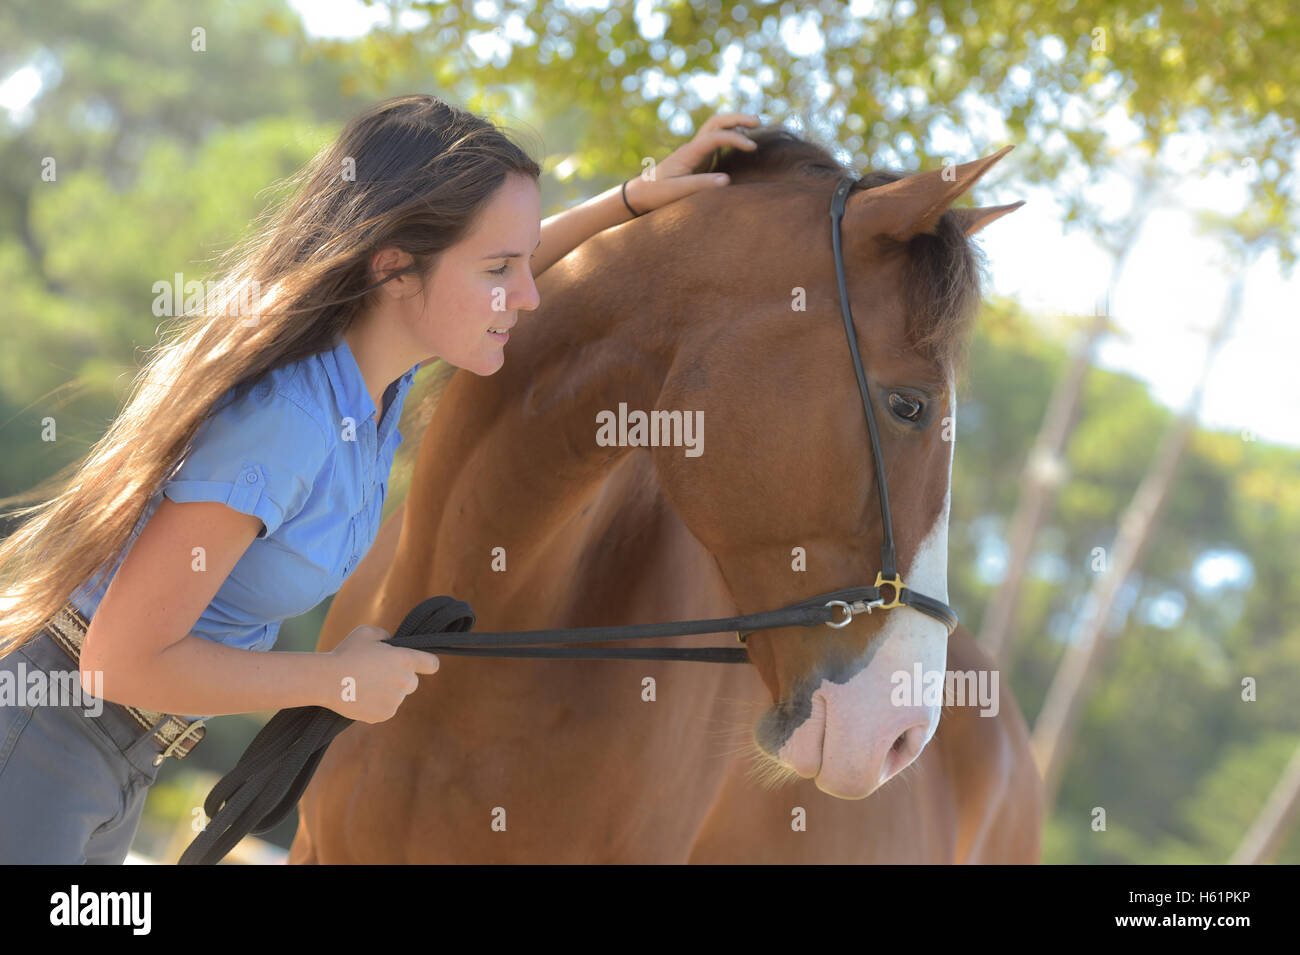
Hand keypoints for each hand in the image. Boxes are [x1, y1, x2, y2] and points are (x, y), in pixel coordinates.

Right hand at [324, 624, 439, 722]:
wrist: (327, 680)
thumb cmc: (346, 652)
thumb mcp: (367, 632)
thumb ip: (386, 635)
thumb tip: (391, 644)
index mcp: (405, 660)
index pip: (431, 664)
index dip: (427, 663)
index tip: (424, 665)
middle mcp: (405, 681)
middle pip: (412, 682)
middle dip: (400, 678)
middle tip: (378, 674)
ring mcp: (395, 700)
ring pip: (397, 696)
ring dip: (387, 691)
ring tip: (364, 684)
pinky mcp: (384, 714)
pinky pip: (386, 709)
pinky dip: (377, 705)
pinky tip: (361, 696)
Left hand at [623, 111, 759, 215]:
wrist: (639, 194)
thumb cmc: (656, 193)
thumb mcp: (676, 192)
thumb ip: (700, 185)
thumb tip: (726, 180)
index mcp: (688, 152)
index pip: (716, 136)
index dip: (736, 138)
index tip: (752, 148)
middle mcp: (693, 147)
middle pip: (717, 121)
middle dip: (738, 118)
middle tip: (758, 122)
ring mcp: (696, 151)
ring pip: (717, 128)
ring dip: (735, 124)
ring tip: (756, 126)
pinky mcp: (698, 159)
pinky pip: (717, 141)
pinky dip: (732, 135)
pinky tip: (743, 141)